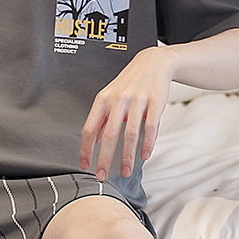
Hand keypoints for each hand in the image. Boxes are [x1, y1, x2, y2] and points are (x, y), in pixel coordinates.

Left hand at [79, 47, 172, 179]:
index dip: (85, 149)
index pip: (89, 128)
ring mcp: (136, 102)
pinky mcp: (155, 103)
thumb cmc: (129, 83)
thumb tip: (93, 142)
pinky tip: (144, 156)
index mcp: (102, 100)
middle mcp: (117, 101)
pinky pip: (150, 128)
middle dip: (104, 158)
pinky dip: (147, 144)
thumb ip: (102, 119)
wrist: (152, 63)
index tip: (84, 165)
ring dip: (127, 156)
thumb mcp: (110, 97)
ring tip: (125, 171)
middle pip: (108, 135)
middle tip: (101, 175)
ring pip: (130, 134)